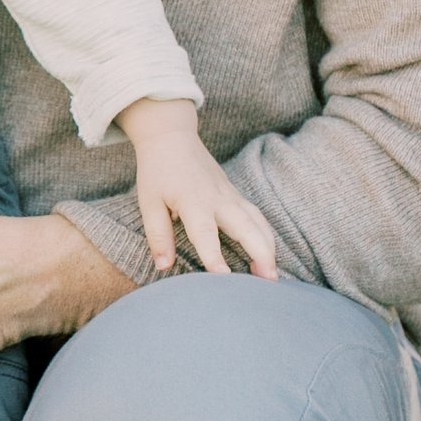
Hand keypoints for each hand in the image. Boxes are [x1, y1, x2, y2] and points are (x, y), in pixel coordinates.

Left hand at [117, 98, 278, 277]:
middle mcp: (218, 199)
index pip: (205, 232)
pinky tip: (269, 255)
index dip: (214, 255)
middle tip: (268, 281)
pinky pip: (257, 216)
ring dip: (268, 248)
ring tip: (272, 276)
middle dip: (260, 254)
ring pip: (258, 222)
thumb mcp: (149, 203)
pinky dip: (266, 236)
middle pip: (246, 227)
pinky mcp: (236, 196)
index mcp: (192, 200)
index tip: (223, 278)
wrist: (172, 138)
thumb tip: (163, 266)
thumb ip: (157, 235)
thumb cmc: (157, 172)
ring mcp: (231, 196)